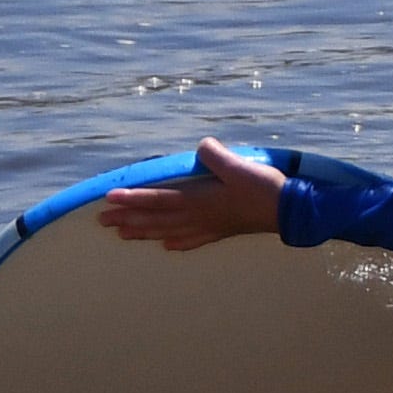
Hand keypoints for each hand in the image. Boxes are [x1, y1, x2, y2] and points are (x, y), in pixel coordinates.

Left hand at [94, 136, 288, 248]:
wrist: (290, 211)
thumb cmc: (264, 188)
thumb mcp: (240, 166)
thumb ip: (216, 156)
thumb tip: (201, 146)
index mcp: (199, 200)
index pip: (157, 199)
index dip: (132, 199)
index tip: (109, 199)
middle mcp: (198, 216)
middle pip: (156, 219)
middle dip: (128, 219)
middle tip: (102, 222)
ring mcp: (209, 226)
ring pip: (168, 231)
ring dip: (144, 233)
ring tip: (123, 235)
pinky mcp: (222, 230)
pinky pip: (192, 240)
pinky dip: (176, 243)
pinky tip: (168, 246)